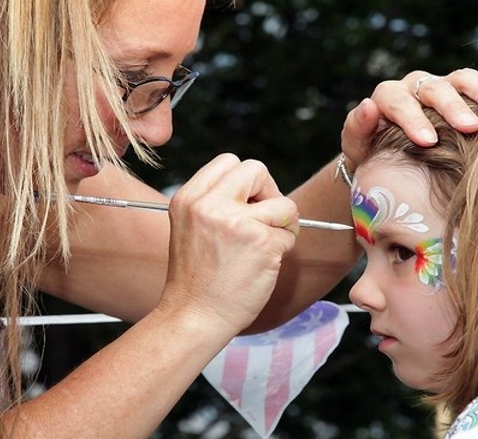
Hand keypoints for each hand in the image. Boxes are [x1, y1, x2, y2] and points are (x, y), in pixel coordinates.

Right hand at [158, 153, 298, 333]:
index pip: (229, 162)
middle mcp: (209, 205)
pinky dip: (283, 249)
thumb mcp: (191, 227)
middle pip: (257, 169)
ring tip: (265, 247)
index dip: (246, 182)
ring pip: (284, 203)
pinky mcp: (262, 243)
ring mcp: (237, 222)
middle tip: (264, 221)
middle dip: (269, 193)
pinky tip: (264, 265)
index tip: (246, 205)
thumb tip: (257, 191)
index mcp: (188, 198)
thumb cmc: (197, 279)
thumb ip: (216, 203)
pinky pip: (289, 233)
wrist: (194, 317)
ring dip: (282, 225)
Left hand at [341, 68, 477, 169]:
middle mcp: (417, 85)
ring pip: (464, 79)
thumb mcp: (358, 149)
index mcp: (389, 97)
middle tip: (470, 127)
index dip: (412, 118)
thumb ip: (358, 129)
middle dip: (453, 106)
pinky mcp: (467, 91)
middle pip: (435, 88)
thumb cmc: (373, 157)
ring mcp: (444, 85)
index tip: (428, 140)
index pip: (398, 100)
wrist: (390, 157)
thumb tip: (368, 105)